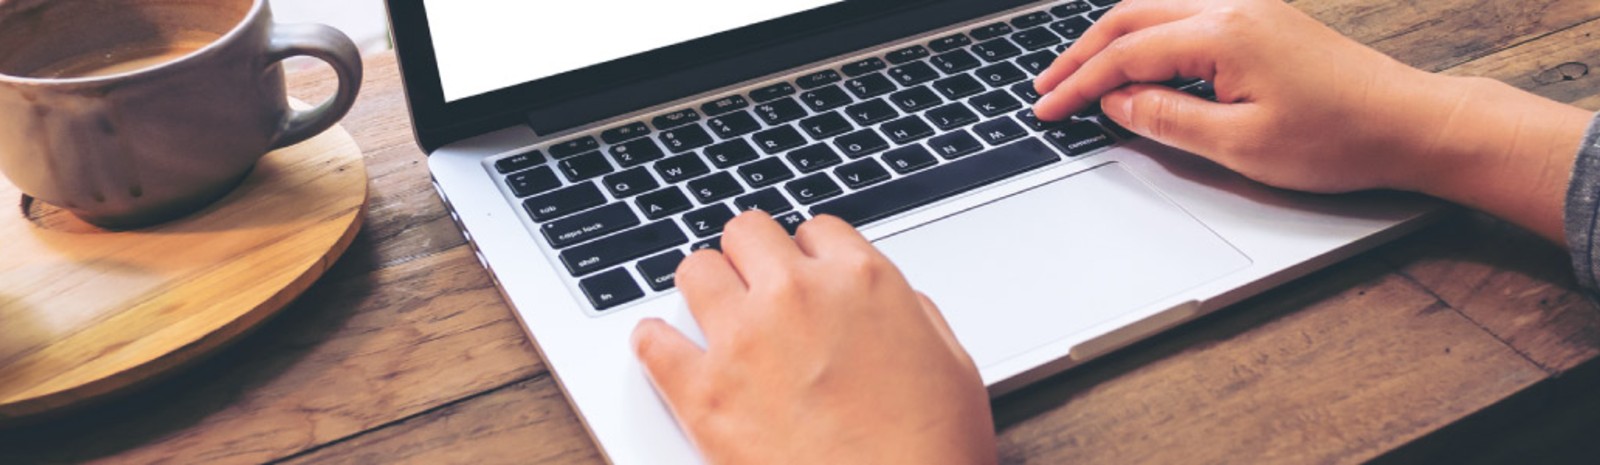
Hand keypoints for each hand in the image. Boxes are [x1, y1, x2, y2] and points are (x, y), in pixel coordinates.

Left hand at [631, 212, 995, 464]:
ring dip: (704, 289)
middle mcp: (798, 296)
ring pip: (695, 270)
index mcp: (862, 282)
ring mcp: (745, 341)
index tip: (805, 277)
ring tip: (710, 312)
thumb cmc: (933, 452)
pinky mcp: (704, 394)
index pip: (814, 231)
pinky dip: (653, 343)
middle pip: (747, 233)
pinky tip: (660, 348)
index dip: (809, 257)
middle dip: (751, 259)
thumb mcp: (952, 365)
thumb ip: (912, 315)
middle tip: (754, 288)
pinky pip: (652, 342)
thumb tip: (887, 301)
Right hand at [1032, 0, 1590, 243]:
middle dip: (1081, 54)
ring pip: (1157, 11)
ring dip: (1112, 42)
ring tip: (1079, 76)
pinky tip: (1137, 66)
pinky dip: (1147, 39)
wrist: (1412, 124)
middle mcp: (1234, 8)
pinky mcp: (1265, 22)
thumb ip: (1169, 119)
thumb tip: (1118, 103)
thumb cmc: (1340, 138)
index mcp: (1224, 34)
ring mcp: (1251, 9)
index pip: (1126, 54)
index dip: (1078, 85)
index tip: (1046, 110)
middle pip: (1131, 17)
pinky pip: (1187, 18)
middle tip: (1045, 88)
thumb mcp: (1241, 145)